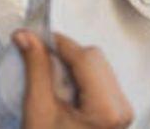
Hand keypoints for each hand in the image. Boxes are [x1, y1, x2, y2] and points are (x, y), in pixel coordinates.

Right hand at [14, 29, 132, 128]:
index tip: (34, 35)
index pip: (85, 58)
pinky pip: (101, 81)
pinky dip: (80, 79)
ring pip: (99, 66)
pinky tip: (63, 94)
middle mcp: (123, 108)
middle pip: (94, 59)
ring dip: (72, 67)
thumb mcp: (38, 111)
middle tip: (38, 61)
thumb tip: (25, 35)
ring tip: (50, 84)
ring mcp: (124, 112)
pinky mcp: (119, 114)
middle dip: (66, 56)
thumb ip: (36, 69)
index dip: (59, 43)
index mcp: (107, 110)